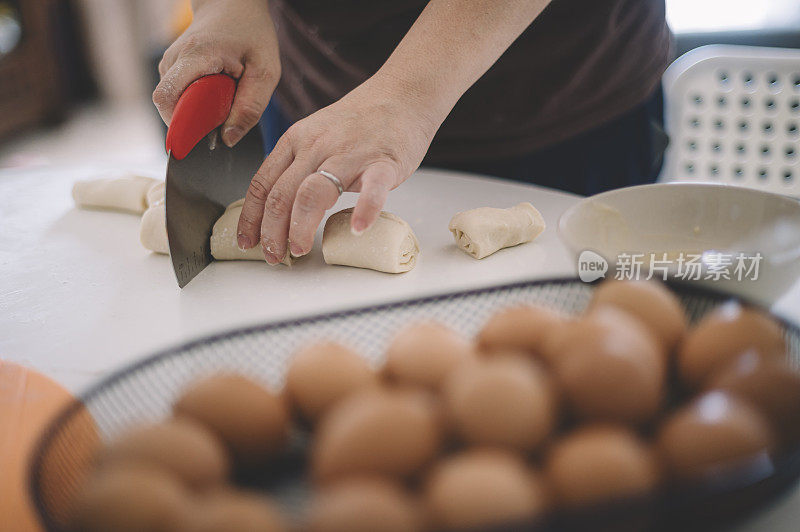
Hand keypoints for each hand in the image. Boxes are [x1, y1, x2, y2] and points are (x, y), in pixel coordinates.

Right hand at [152, 0, 279, 146]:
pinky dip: (196, 105)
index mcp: (195, 56)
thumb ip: (250, 108)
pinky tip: (215, 96)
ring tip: (222, 99)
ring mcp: (168, 64)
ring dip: (197, 113)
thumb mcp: (265, 71)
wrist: (234, 5)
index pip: (168, 99)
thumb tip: (228, 140)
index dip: (181, 126)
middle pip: (170, 107)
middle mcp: (173, 59)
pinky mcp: (170, 70)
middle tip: (223, 118)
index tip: (203, 141)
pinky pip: (178, 98)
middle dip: (195, 123)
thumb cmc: (251, 34)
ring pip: (174, 105)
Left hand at [236, 75, 440, 263]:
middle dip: (272, 231)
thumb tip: (278, 204)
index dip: (250, 218)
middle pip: (281, 193)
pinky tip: (358, 229)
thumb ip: (298, 164)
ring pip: (313, 192)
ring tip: (300, 249)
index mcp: (297, 140)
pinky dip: (364, 211)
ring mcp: (350, 154)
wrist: (403, 95)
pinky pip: (372, 189)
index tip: (247, 241)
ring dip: (301, 226)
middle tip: (274, 256)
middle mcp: (317, 146)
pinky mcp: (383, 163)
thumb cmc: (362, 121)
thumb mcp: (316, 135)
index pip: (262, 183)